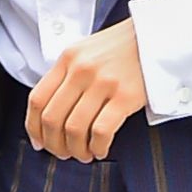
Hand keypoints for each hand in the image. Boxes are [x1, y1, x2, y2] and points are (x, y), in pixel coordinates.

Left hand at [26, 20, 146, 160]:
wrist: (157, 36)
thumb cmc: (121, 48)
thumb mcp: (86, 51)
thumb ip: (66, 76)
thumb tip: (46, 117)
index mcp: (67, 58)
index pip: (37, 99)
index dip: (33, 127)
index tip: (39, 143)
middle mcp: (81, 69)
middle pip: (53, 118)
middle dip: (54, 145)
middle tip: (64, 154)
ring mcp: (104, 82)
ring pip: (75, 129)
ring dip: (76, 150)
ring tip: (84, 155)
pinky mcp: (126, 96)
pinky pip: (101, 131)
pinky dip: (97, 147)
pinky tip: (100, 150)